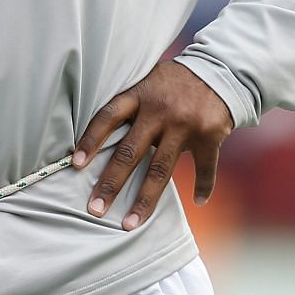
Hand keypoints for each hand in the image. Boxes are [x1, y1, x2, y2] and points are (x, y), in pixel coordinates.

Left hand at [75, 61, 232, 230]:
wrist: (219, 70)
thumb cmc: (173, 83)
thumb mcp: (148, 82)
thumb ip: (130, 106)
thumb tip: (97, 139)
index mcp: (140, 94)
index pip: (108, 117)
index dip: (91, 140)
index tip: (75, 165)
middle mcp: (160, 110)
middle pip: (130, 152)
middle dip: (110, 183)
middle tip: (95, 209)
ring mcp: (185, 124)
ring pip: (160, 170)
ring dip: (144, 200)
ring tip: (130, 224)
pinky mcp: (209, 135)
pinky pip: (204, 168)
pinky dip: (203, 187)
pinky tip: (197, 202)